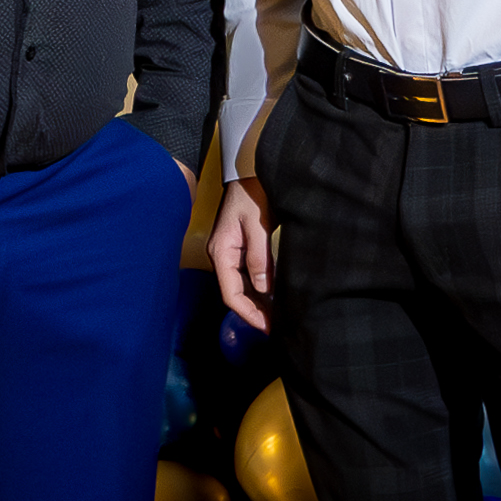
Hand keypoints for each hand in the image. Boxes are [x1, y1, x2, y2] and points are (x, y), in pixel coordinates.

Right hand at [210, 176, 273, 330]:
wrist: (250, 173)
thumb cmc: (251, 195)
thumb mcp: (256, 224)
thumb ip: (259, 257)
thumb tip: (264, 289)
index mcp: (221, 252)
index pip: (230, 294)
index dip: (248, 313)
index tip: (267, 327)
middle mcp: (223, 256)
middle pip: (235, 294)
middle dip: (255, 312)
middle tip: (278, 327)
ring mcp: (232, 254)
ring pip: (243, 287)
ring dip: (258, 303)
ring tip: (279, 317)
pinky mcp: (243, 249)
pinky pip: (249, 276)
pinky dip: (261, 289)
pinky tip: (275, 297)